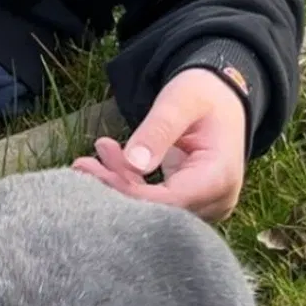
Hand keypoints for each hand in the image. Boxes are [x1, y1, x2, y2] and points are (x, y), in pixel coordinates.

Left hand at [73, 68, 247, 222]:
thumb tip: (133, 163)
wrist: (224, 98)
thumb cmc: (204, 93)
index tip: (94, 168)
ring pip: (152, 211)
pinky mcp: (190, 205)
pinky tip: (108, 164)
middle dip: (116, 189)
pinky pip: (154, 204)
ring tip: (92, 158)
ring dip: (119, 187)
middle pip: (157, 211)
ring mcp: (205, 207)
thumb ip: (158, 130)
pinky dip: (129, 186)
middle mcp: (216, 201)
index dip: (127, 190)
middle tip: (82, 164)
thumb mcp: (180, 101)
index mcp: (219, 178)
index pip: (167, 202)